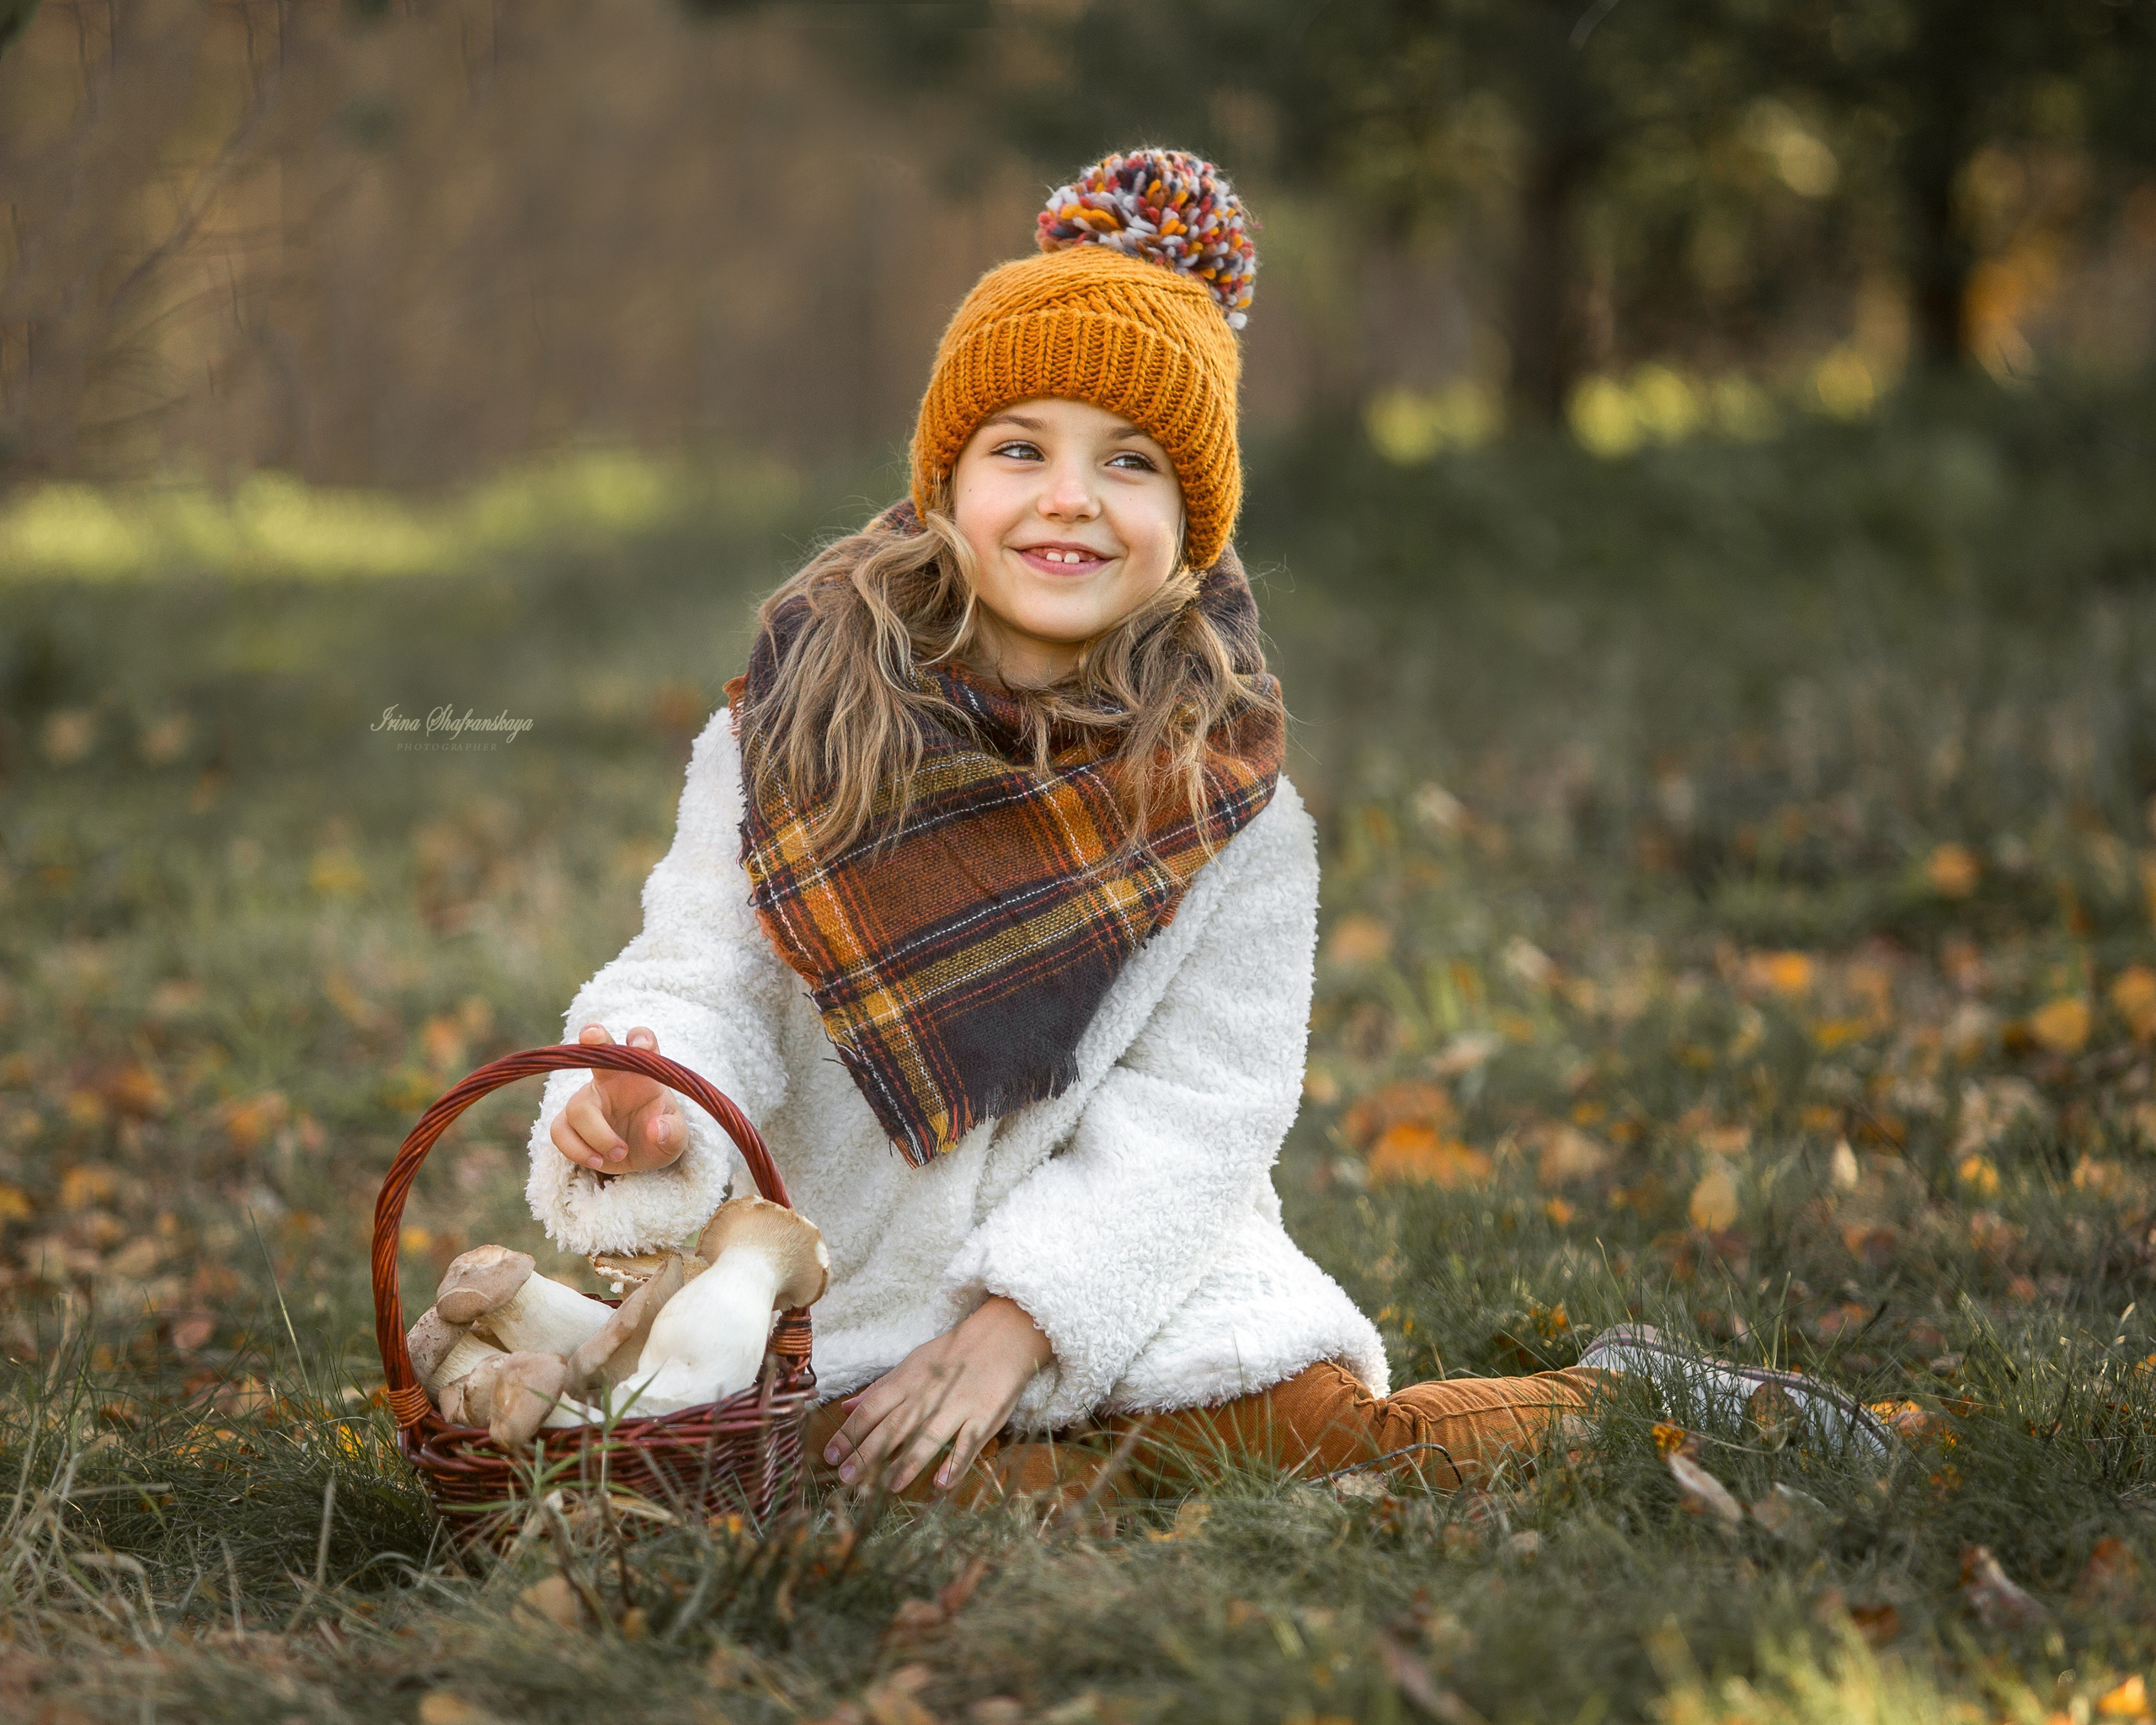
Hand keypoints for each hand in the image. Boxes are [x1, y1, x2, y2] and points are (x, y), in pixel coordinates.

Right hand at [548, 1024, 686, 1173]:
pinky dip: (577, 1150)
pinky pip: (559, 1130)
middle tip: (591, 1033)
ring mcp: (588, 1098)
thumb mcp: (675, 1139)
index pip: (642, 1045)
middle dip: (594, 1038)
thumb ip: (672, 1133)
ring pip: (578, 1108)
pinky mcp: (569, 1121)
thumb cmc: (659, 1136)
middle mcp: (611, 1078)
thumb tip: (655, 1129)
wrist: (640, 1155)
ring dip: (598, 1135)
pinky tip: (597, 1161)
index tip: (642, 1045)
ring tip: (620, 1153)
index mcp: (643, 1073)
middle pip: (598, 1051)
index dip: (641, 1039)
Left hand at [822, 1295, 1052, 1493]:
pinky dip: (956, 1463)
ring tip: (889, 1487)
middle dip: (868, 1453)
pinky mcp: (984, 1416)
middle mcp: (928, 1395)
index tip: (830, 1456)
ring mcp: (957, 1406)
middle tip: (846, 1479)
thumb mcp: (911, 1365)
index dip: (850, 1433)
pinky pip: (968, 1443)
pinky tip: (942, 1483)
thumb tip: (844, 1408)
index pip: (872, 1409)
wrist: (1002, 1337)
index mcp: (907, 1381)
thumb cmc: (952, 1355)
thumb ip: (879, 1390)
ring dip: (908, 1463)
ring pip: (929, 1436)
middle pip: (894, 1426)